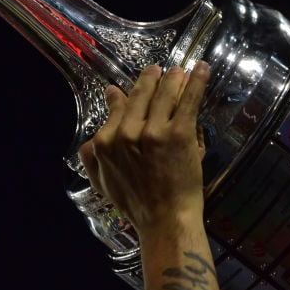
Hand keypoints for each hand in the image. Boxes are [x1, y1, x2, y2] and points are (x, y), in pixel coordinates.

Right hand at [78, 62, 209, 241]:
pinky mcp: (180, 134)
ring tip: (180, 69)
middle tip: (159, 70)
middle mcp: (127, 132)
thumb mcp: (103, 184)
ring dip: (174, 77)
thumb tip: (87, 141)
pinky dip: (197, 81)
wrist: (165, 221)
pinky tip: (202, 68)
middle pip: (141, 94)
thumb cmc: (136, 206)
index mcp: (107, 141)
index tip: (127, 88)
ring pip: (165, 93)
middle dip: (152, 78)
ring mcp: (154, 131)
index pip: (118, 106)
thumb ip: (91, 160)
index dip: (125, 94)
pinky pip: (189, 101)